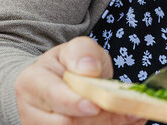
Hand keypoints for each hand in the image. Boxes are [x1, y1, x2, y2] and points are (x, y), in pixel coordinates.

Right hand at [14, 36, 142, 123]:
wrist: (57, 82)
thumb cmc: (69, 65)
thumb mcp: (76, 49)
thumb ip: (83, 52)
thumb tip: (89, 69)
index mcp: (32, 82)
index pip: (53, 97)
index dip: (74, 103)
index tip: (96, 105)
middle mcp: (32, 110)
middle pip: (65, 122)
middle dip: (99, 118)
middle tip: (131, 110)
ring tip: (135, 114)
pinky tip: (130, 119)